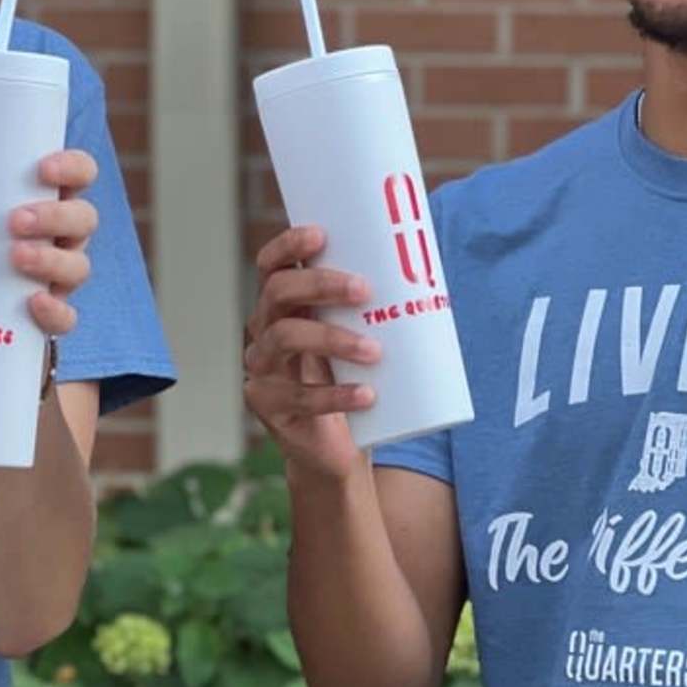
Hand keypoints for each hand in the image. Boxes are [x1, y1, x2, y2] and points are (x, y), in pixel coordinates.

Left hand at [0, 148, 98, 336]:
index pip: (81, 175)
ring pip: (79, 265)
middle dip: (55, 216)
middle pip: (84, 219)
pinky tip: (33, 302)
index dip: (72, 167)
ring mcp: (64, 277)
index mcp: (52, 202)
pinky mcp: (54, 316)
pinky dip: (54, 311)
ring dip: (51, 259)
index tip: (43, 168)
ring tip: (15, 257)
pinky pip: (67, 317)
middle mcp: (67, 237)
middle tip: (15, 220)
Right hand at [243, 224, 379, 481]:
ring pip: (284, 338)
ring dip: (331, 338)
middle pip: (277, 293)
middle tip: (364, 290)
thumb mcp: (357, 338)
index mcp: (282, 307)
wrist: (335, 450)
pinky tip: (367, 395)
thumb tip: (425, 268)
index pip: (270, 265)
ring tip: (374, 350)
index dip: (288, 245)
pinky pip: (299, 397)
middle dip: (319, 284)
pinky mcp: (267, 406)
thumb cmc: (351, 381)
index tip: (321, 235)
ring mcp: (261, 369)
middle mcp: (263, 330)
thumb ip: (370, 309)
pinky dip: (336, 395)